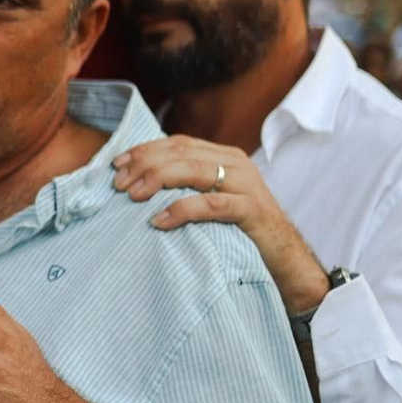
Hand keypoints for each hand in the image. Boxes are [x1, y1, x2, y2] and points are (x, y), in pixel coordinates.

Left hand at [112, 135, 328, 314]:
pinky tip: (158, 220)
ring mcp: (246, 184)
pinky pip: (211, 205)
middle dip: (144, 164)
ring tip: (132, 195)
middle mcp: (235, 163)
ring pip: (194, 170)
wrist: (285, 260)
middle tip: (118, 183)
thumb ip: (184, 187)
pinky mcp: (252, 210)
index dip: (144, 150)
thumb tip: (136, 184)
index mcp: (223, 156)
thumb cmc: (238, 231)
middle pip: (181, 152)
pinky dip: (181, 210)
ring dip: (157, 179)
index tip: (116, 164)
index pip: (177, 143)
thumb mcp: (209, 200)